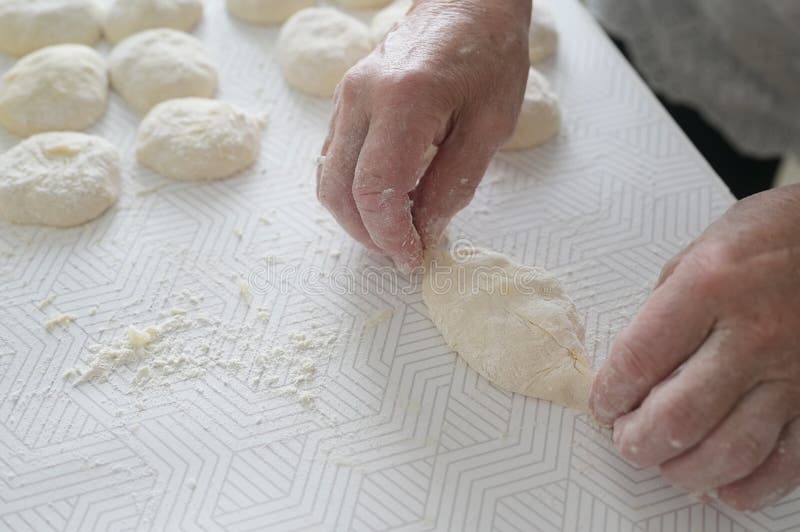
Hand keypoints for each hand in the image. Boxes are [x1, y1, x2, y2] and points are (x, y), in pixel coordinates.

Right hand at [317, 0, 530, 270]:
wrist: (467, 3)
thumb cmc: (488, 55)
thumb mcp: (491, 126)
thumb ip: (454, 183)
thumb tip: (425, 230)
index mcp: (403, 101)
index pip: (374, 190)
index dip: (391, 235)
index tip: (413, 257)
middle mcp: (362, 98)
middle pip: (338, 190)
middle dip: (368, 234)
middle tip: (405, 251)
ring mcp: (347, 97)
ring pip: (328, 178)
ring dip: (356, 216)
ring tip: (396, 230)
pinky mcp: (345, 101)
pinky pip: (333, 158)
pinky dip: (352, 190)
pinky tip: (386, 199)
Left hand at [590, 185, 799, 510]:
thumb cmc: (764, 239)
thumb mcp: (697, 253)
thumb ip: (662, 309)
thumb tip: (631, 367)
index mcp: (709, 286)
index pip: (640, 358)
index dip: (610, 392)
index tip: (602, 404)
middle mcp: (753, 332)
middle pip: (680, 414)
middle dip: (638, 440)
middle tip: (626, 441)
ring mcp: (792, 370)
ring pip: (731, 448)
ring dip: (686, 468)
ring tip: (665, 463)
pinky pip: (788, 459)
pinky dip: (751, 484)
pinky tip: (724, 484)